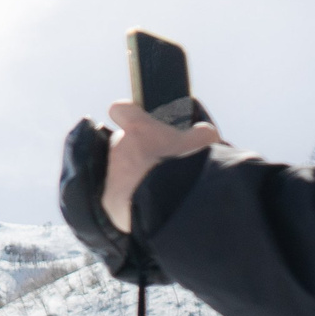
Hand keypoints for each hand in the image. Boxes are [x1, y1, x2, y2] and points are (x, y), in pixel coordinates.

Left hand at [101, 102, 220, 231]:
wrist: (174, 206)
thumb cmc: (188, 168)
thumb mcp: (205, 142)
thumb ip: (199, 132)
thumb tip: (201, 131)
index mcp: (137, 129)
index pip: (120, 110)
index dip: (128, 115)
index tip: (136, 124)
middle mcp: (118, 147)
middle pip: (122, 144)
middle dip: (137, 152)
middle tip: (159, 165)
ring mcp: (111, 173)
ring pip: (120, 171)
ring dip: (134, 176)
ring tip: (156, 188)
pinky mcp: (109, 199)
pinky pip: (119, 195)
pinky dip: (131, 199)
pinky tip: (148, 204)